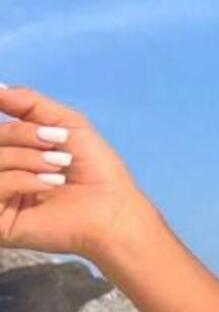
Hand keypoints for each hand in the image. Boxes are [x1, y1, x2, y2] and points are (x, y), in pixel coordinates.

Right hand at [0, 82, 154, 261]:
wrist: (113, 209)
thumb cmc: (95, 169)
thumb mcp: (63, 123)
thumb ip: (27, 103)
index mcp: (12, 154)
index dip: (16, 126)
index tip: (48, 131)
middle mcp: (1, 175)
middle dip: (22, 135)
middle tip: (56, 146)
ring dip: (27, 158)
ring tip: (58, 169)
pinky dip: (23, 180)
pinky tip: (49, 186)